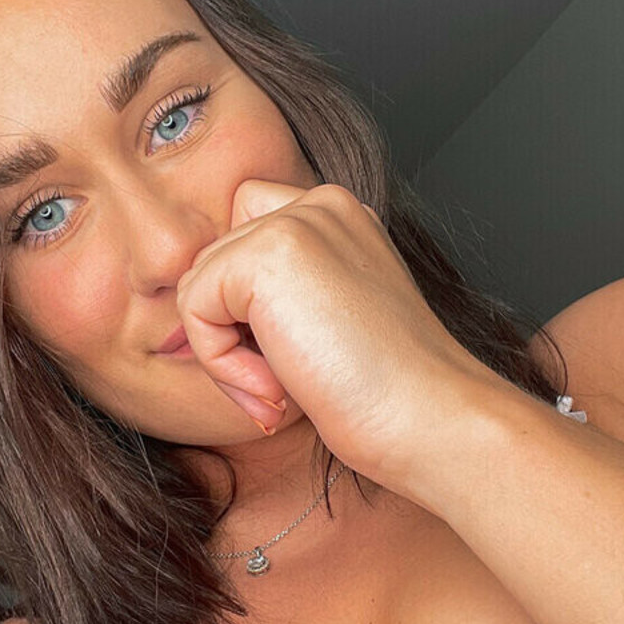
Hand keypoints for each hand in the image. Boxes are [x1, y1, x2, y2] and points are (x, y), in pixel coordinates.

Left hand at [175, 179, 510, 492]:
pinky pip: (194, 308)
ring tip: (283, 387)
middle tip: (284, 386)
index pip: (244, 234)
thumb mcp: (328, 319)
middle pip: (214, 261)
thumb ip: (276, 291)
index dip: (246, 305)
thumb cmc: (386, 390)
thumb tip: (198, 297)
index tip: (294, 360)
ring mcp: (295, 223)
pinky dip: (221, 363)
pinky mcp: (266, 255)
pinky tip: (277, 387)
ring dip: (226, 354)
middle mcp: (319, 205)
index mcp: (338, 216)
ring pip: (199, 286)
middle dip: (233, 334)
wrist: (429, 418)